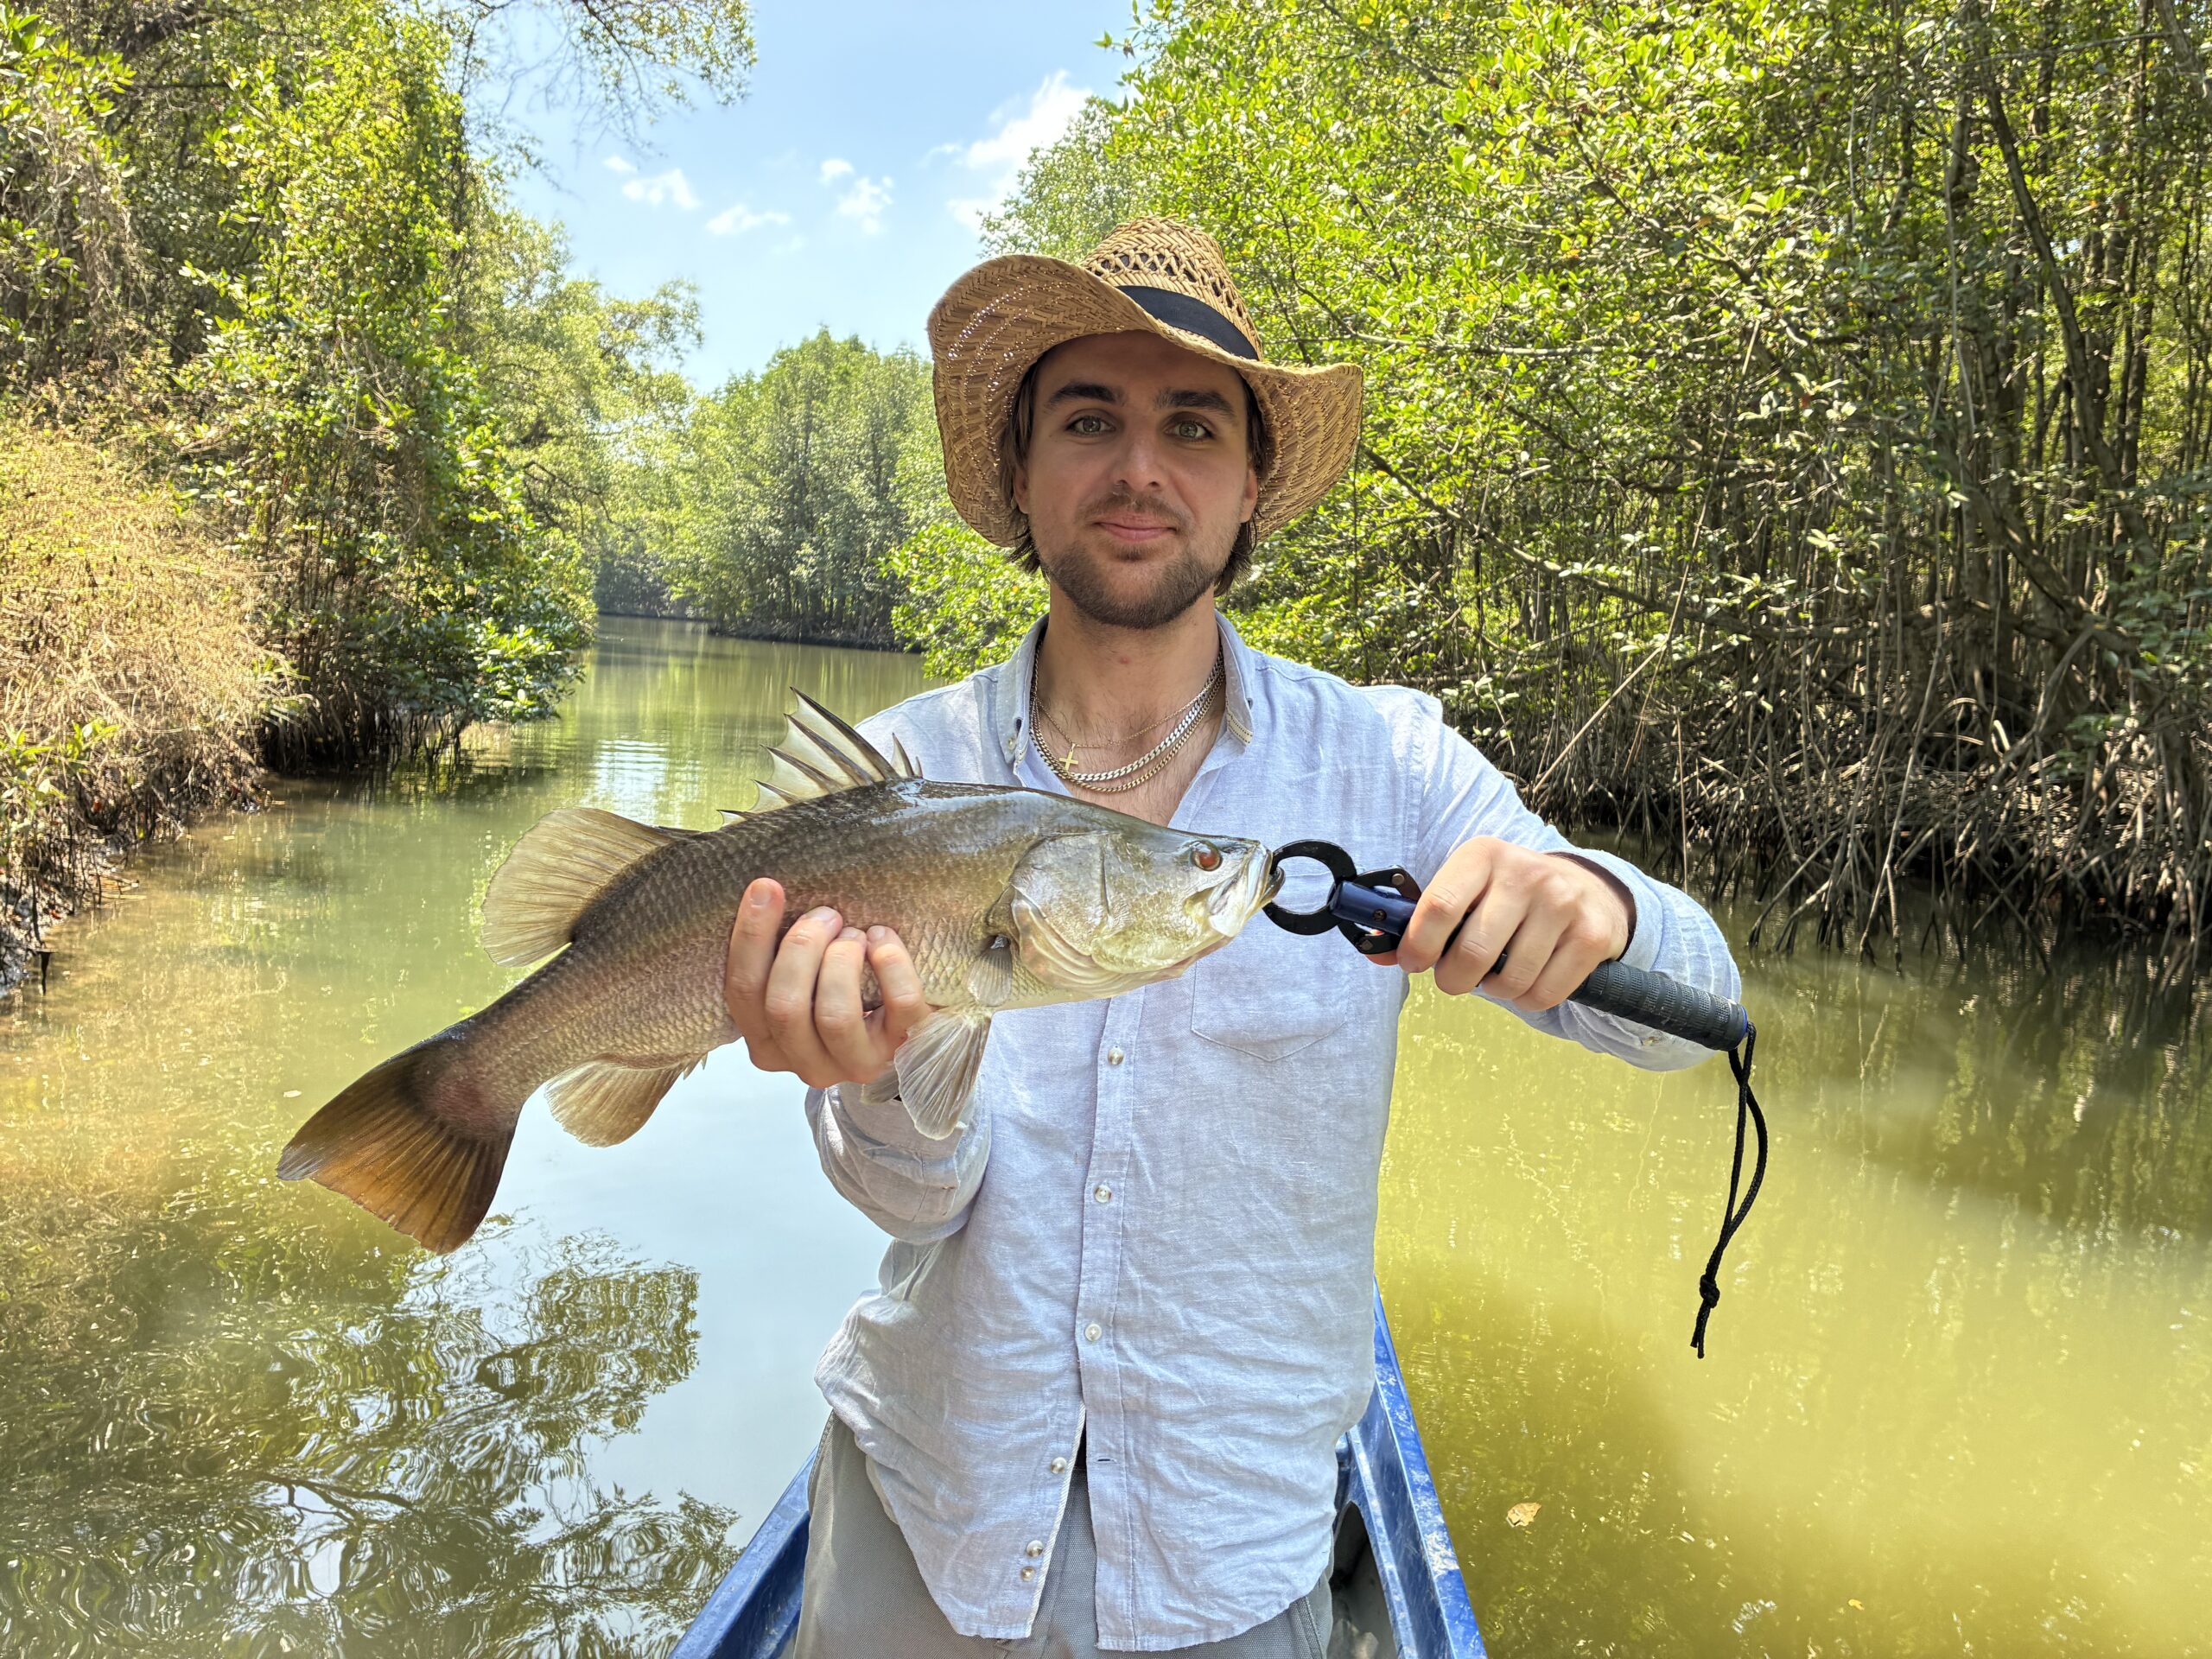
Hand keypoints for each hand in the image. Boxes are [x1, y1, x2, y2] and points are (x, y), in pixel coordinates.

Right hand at [723, 878, 932, 1089]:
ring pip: (835, 1015)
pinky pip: (899, 1004)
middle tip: (826, 915)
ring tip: (855, 934)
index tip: (767, 888)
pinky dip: (891, 962)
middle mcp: (805, 1064)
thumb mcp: (802, 986)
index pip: (743, 993)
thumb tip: (767, 893)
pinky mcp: (903, 1049)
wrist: (907, 1033)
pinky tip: (883, 942)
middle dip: (802, 946)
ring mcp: (856, 1064)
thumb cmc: (844, 996)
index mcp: (768, 1045)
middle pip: (784, 1006)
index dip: (751, 936)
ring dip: (842, 958)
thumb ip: (781, 959)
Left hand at [1370, 839, 1632, 1011]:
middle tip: (1455, 978)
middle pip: (1472, 953)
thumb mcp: (1465, 891)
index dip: (1417, 946)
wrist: (1587, 890)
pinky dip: (1527, 999)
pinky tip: (1528, 978)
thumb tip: (1375, 951)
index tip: (1414, 962)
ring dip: (1494, 990)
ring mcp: (1563, 902)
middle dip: (1453, 980)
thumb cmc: (1506, 897)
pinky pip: (1544, 994)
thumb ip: (1418, 921)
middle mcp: (1525, 873)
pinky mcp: (1591, 936)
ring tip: (1496, 972)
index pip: (1439, 907)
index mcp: (1483, 855)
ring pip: (1509, 981)